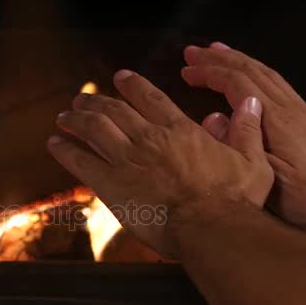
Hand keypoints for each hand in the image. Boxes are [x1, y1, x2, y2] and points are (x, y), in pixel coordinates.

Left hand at [47, 70, 272, 256]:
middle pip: (114, 110)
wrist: (210, 227)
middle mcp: (149, 138)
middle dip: (95, 100)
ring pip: (94, 129)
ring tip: (63, 115)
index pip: (150, 98)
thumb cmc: (234, 199)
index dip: (133, 85)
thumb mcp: (252, 161)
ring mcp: (127, 159)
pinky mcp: (111, 184)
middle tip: (81, 98)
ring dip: (76, 119)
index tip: (121, 77)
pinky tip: (53, 143)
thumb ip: (247, 130)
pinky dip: (64, 150)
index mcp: (179, 130)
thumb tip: (250, 102)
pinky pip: (81, 162)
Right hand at [182, 42, 305, 235]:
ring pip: (266, 73)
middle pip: (251, 70)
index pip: (237, 84)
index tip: (186, 70)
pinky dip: (256, 72)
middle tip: (193, 52)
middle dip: (219, 58)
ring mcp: (302, 111)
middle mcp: (289, 108)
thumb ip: (241, 146)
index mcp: (276, 121)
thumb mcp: (271, 181)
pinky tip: (250, 77)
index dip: (210, 73)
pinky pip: (277, 83)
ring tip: (217, 51)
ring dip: (238, 59)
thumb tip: (213, 118)